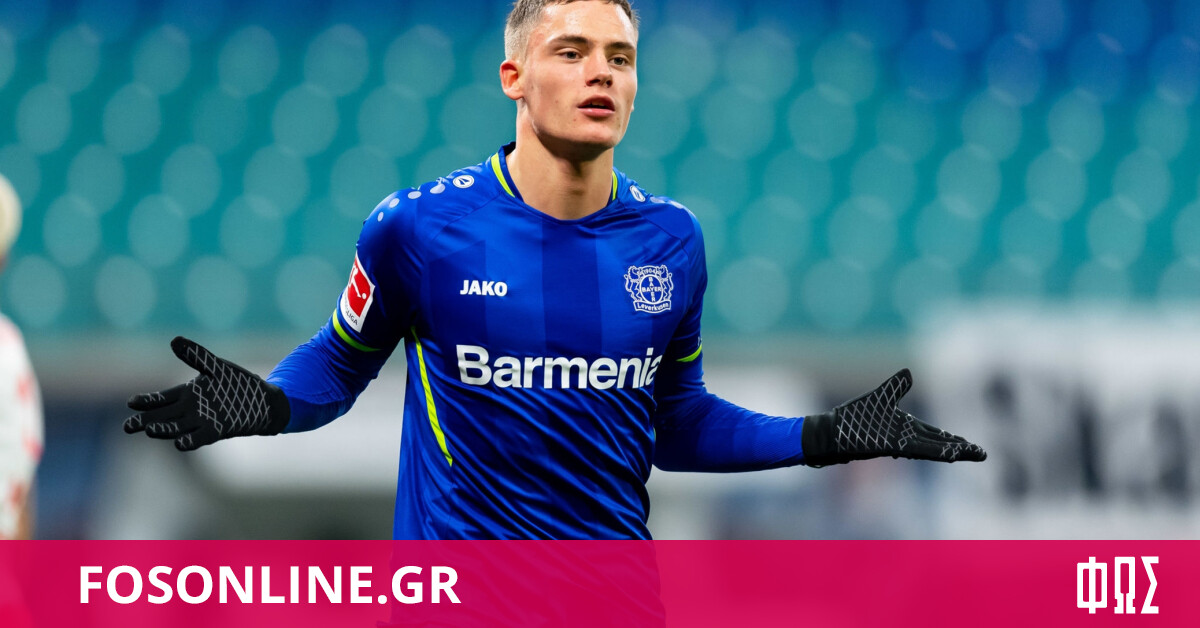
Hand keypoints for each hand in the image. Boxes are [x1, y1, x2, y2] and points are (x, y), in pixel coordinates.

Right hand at [124, 337, 289, 450]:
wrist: (265, 400)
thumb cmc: (239, 384)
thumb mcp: (216, 367)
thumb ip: (196, 356)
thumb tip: (173, 340)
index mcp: (187, 395)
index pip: (161, 399)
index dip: (146, 402)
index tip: (131, 403)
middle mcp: (191, 410)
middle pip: (163, 416)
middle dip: (145, 421)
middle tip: (127, 427)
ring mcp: (203, 421)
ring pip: (177, 428)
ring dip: (164, 430)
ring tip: (149, 430)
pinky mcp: (218, 430)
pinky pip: (200, 437)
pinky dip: (190, 440)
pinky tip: (179, 443)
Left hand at [801, 369, 985, 465]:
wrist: (828, 435)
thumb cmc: (851, 420)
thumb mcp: (878, 399)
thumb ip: (895, 388)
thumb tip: (909, 373)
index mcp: (905, 430)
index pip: (935, 436)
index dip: (954, 441)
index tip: (974, 448)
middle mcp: (904, 439)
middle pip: (938, 444)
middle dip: (960, 449)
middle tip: (983, 455)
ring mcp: (896, 444)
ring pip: (930, 449)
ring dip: (951, 451)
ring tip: (973, 454)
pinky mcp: (887, 446)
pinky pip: (914, 448)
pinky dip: (931, 449)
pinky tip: (946, 453)